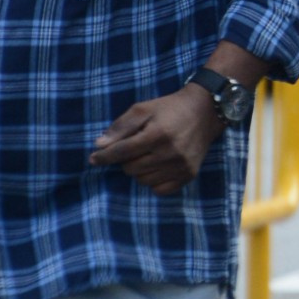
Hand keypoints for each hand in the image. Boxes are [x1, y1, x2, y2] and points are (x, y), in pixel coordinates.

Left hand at [90, 85, 220, 194]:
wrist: (205, 112)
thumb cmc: (169, 108)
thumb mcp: (143, 109)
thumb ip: (120, 127)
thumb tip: (99, 145)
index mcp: (157, 134)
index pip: (122, 152)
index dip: (104, 157)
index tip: (93, 159)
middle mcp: (170, 152)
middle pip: (131, 169)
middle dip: (126, 160)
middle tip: (133, 148)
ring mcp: (181, 166)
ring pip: (143, 180)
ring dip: (138, 170)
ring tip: (146, 156)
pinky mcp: (189, 174)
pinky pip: (160, 190)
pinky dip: (152, 181)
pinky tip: (156, 168)